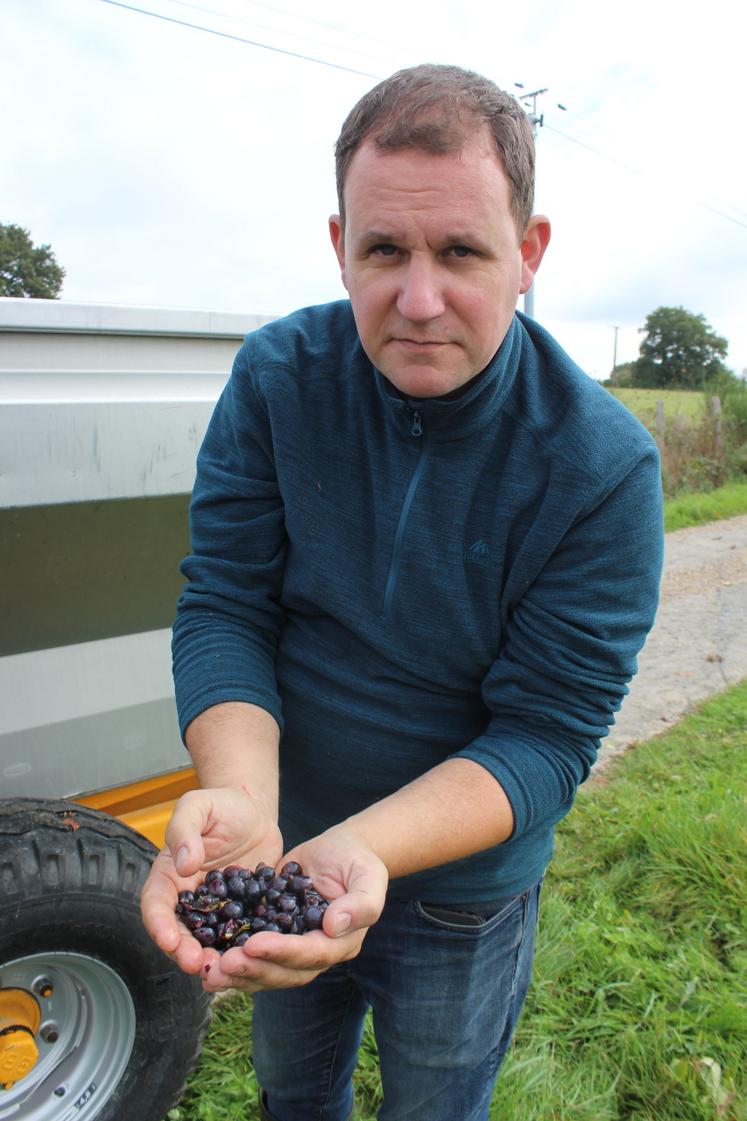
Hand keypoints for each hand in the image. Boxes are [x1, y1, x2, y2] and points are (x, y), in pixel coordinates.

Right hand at [140, 786, 282, 974]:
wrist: (254, 812)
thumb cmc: (221, 805)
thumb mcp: (198, 805)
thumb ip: (185, 829)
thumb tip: (184, 863)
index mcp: (169, 876)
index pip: (155, 905)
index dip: (159, 926)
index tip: (168, 940)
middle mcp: (188, 900)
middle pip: (179, 934)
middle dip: (184, 952)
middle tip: (199, 964)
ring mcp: (215, 911)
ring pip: (208, 942)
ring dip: (213, 959)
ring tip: (224, 970)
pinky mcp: (242, 915)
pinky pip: (239, 936)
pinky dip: (242, 950)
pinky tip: (253, 959)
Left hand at [200, 827, 387, 993]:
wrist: (338, 850)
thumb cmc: (356, 860)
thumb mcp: (369, 874)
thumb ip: (361, 903)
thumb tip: (334, 926)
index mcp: (341, 943)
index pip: (311, 955)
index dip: (282, 952)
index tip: (254, 944)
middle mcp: (315, 954)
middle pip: (284, 972)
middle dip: (252, 970)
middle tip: (222, 964)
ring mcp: (293, 949)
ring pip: (265, 972)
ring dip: (237, 974)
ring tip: (209, 971)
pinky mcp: (273, 937)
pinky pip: (253, 956)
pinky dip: (232, 961)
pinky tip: (208, 958)